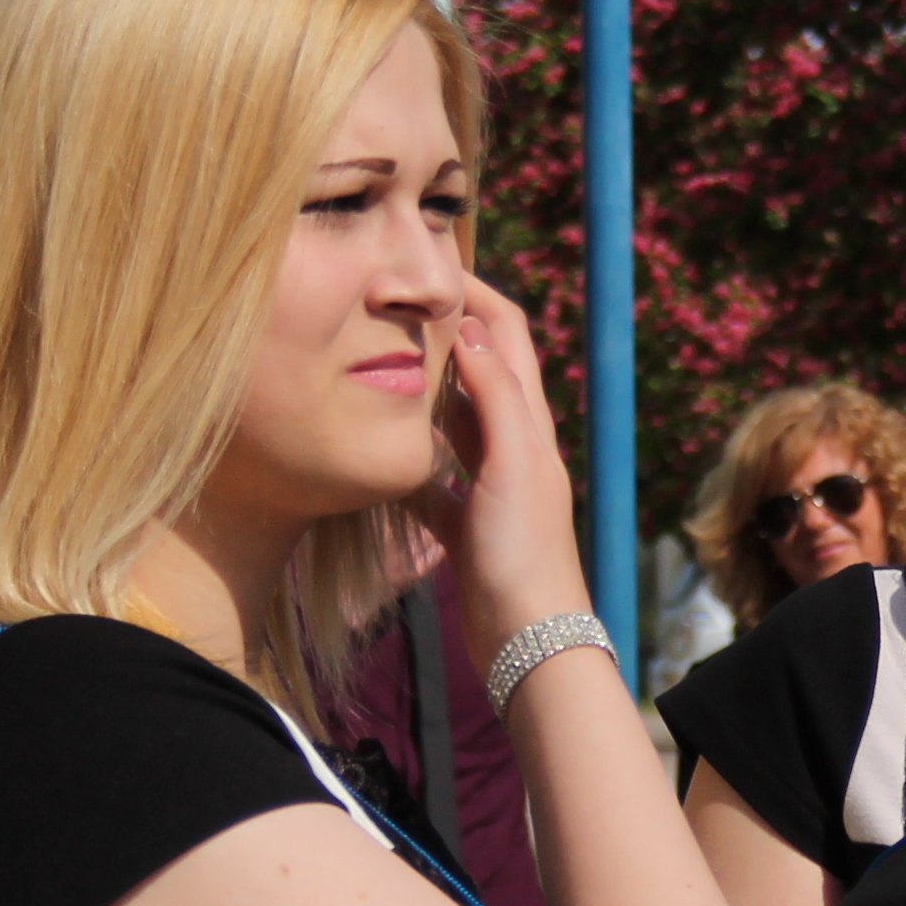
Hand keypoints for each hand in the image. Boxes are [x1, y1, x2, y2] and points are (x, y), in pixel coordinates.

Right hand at [406, 277, 592, 665]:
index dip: (477, 294)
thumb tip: (472, 327)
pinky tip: (375, 449)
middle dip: (445, 330)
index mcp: (530, 424)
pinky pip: (433, 479)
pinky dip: (408, 458)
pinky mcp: (466, 525)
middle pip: (481, 369)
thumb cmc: (524, 554)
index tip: (429, 264)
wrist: (531, 641)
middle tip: (391, 303)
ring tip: (374, 359)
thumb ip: (494, 398)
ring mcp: (489, 486)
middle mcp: (513, 446)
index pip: (509, 334)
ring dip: (423, 387)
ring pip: (453, 420)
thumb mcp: (513, 466)